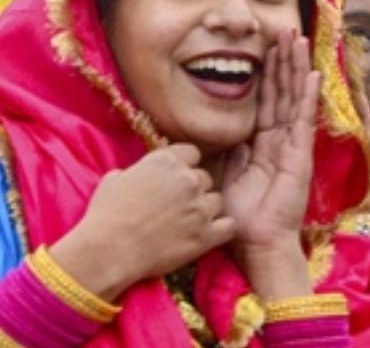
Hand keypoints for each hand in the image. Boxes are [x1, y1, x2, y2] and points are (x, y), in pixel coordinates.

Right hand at [49, 144, 232, 301]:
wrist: (107, 251)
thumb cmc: (105, 216)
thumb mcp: (114, 180)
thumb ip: (136, 170)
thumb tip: (139, 172)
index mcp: (167, 162)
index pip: (192, 153)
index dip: (184, 165)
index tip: (175, 178)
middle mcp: (188, 180)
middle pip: (205, 178)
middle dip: (193, 189)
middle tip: (176, 205)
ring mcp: (200, 207)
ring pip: (217, 200)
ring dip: (205, 209)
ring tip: (187, 222)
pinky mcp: (206, 234)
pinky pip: (229, 226)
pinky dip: (221, 229)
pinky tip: (209, 233)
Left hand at [222, 30, 319, 299]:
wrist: (257, 242)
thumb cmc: (240, 217)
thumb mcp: (225, 176)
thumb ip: (227, 151)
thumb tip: (217, 131)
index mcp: (262, 143)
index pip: (267, 99)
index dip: (268, 72)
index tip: (268, 45)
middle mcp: (281, 139)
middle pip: (283, 91)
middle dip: (284, 60)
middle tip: (285, 29)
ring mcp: (293, 146)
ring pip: (294, 98)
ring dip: (296, 69)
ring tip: (298, 40)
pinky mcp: (300, 155)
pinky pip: (303, 120)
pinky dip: (307, 97)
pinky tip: (311, 75)